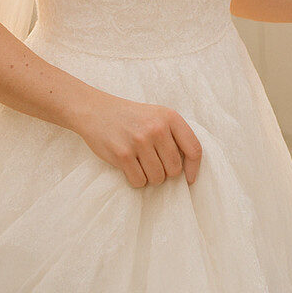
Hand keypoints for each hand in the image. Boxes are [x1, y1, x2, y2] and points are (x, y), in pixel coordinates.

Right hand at [73, 92, 202, 187]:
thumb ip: (174, 135)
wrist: (97, 111)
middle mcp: (157, 128)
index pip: (194, 149)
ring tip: (141, 164)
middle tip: (154, 164)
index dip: (194, 168)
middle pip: (175, 169)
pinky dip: (136, 180)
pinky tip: (130, 167)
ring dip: (151, 177)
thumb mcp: (158, 116)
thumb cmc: (132, 117)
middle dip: (166, 173)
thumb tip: (188, 168)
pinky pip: (139, 181)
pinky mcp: (122, 154)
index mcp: (170, 117)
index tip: (189, 179)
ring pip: (158, 178)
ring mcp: (140, 141)